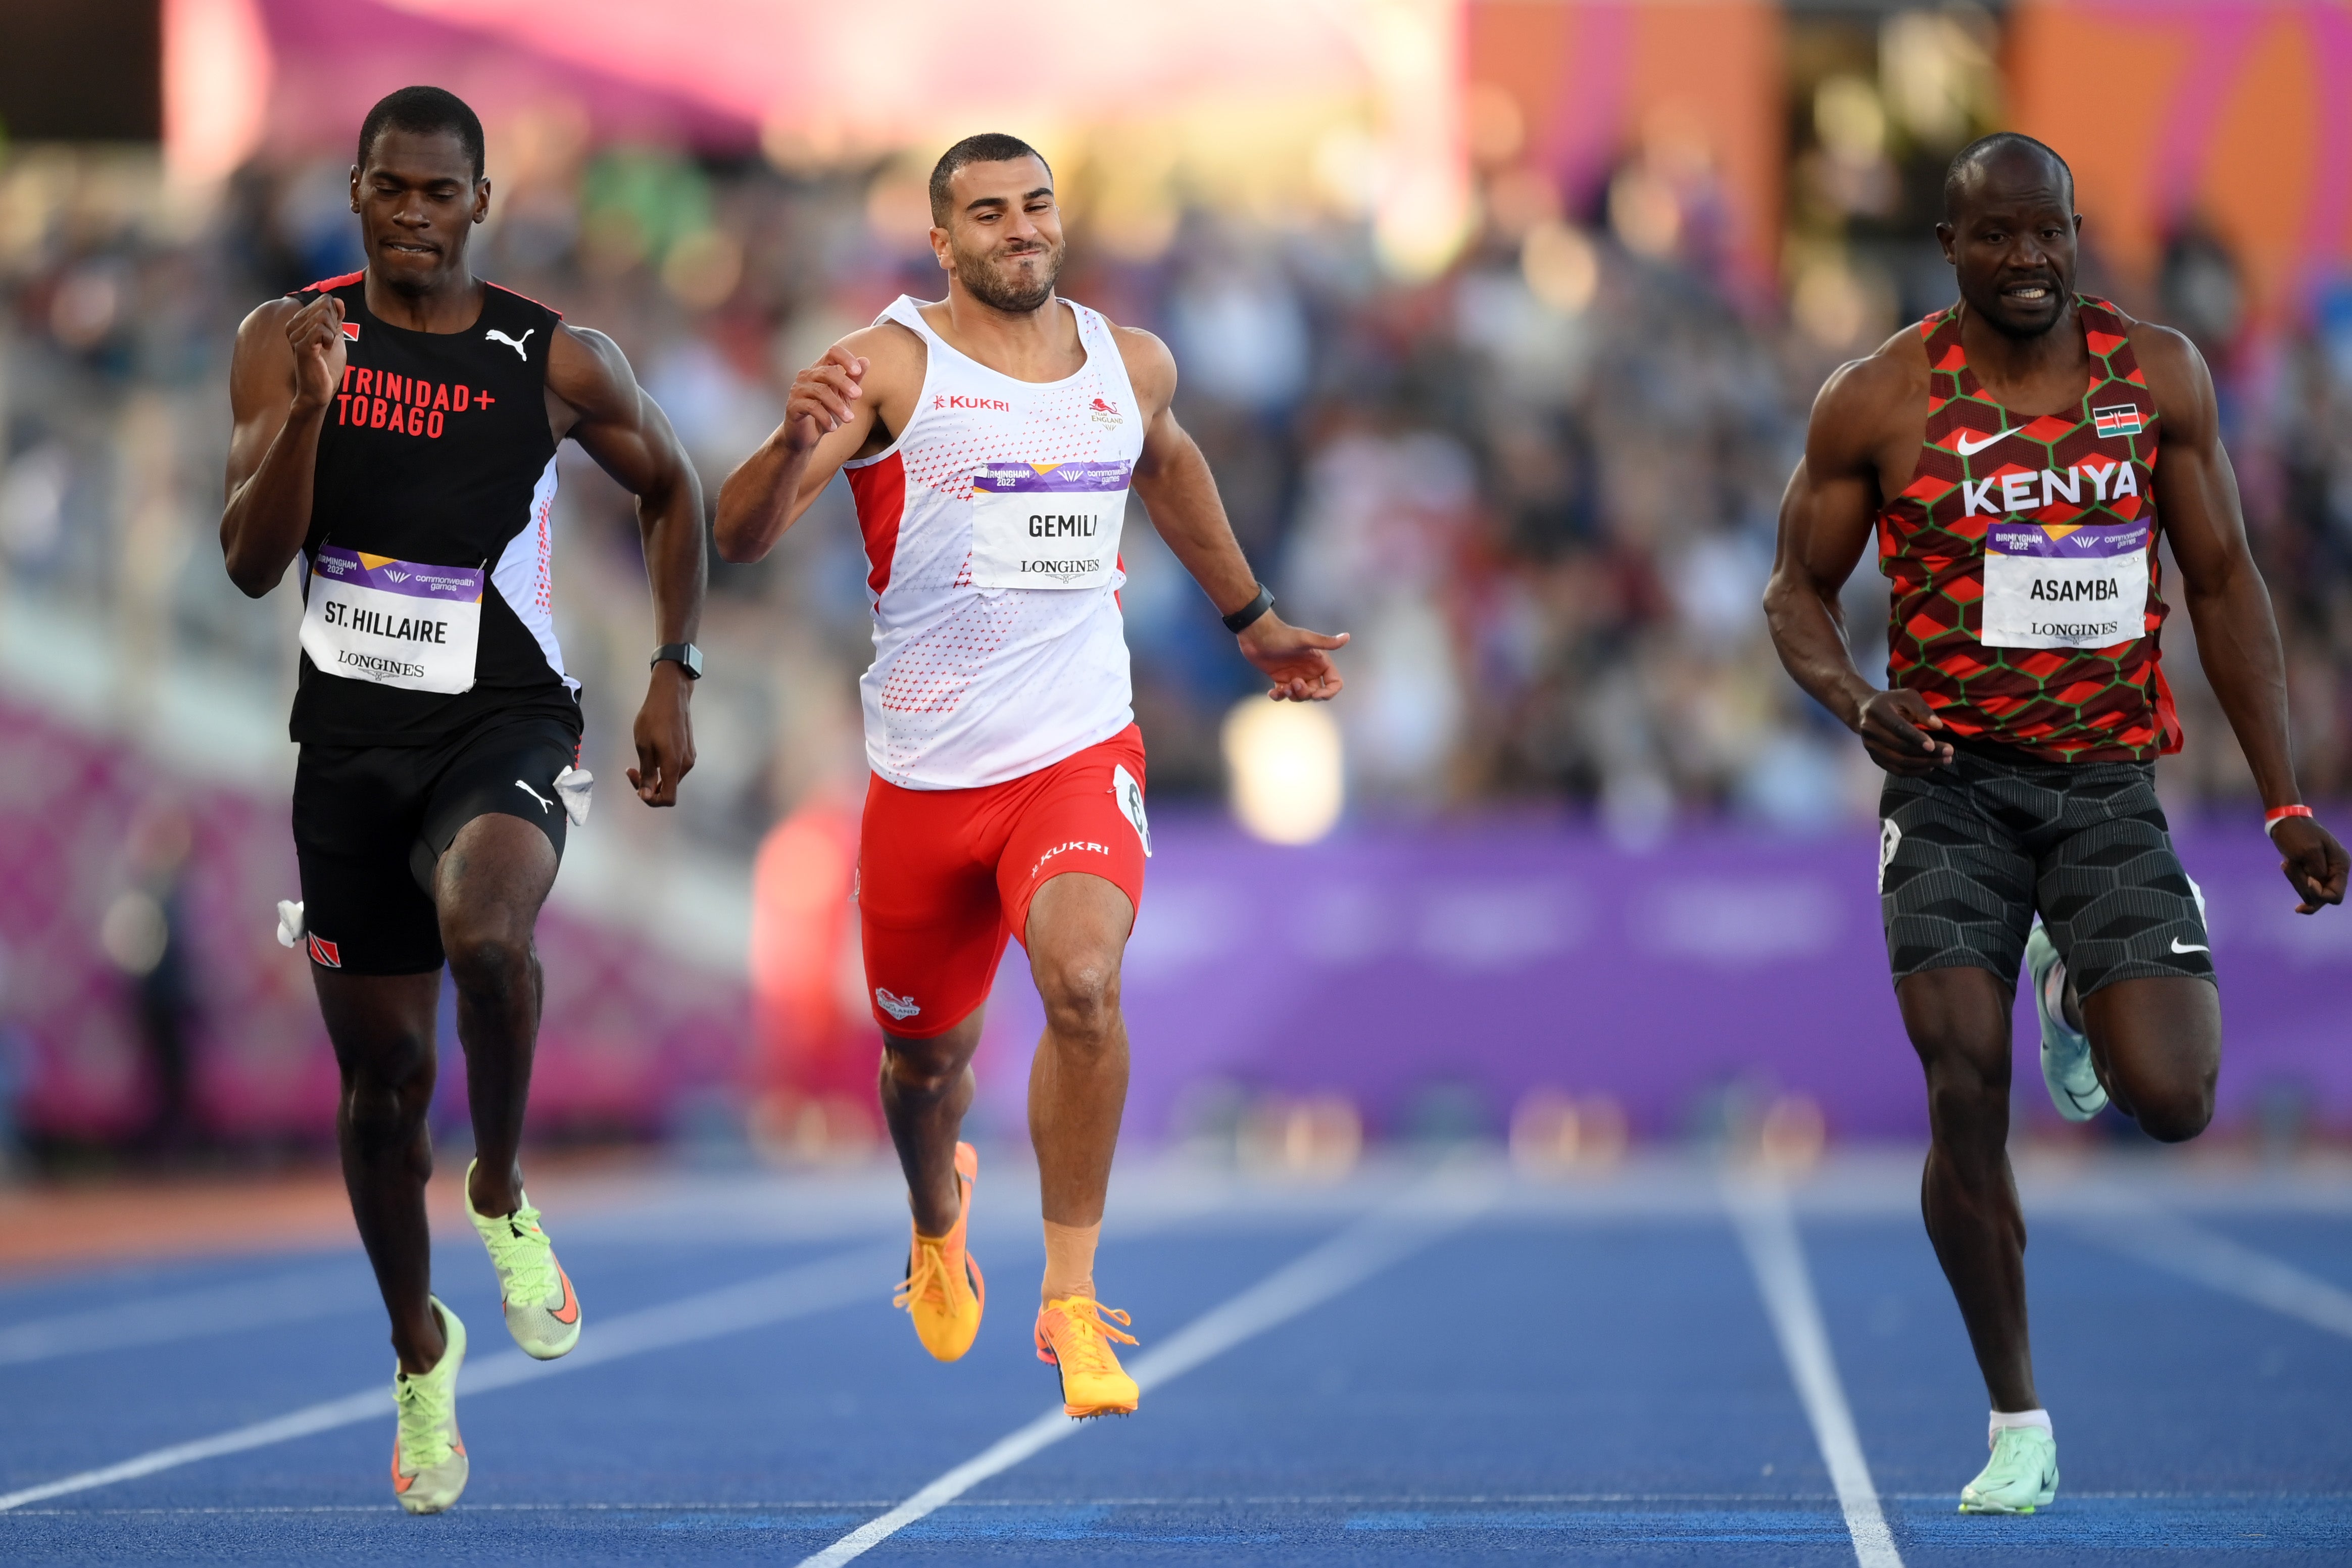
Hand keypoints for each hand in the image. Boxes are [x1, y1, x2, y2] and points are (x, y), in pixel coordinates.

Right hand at [286, 294, 346, 411]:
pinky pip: (321, 329)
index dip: (336, 316)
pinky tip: (326, 349)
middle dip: (335, 323)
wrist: (319, 391)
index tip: (331, 333)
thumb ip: (336, 318)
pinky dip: (330, 338)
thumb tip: (337, 300)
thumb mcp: (335, 338)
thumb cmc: (326, 367)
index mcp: (299, 322)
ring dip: (333, 333)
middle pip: (324, 306)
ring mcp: (295, 335)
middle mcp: (293, 326)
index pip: (324, 300)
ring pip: (323, 316)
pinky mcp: (301, 346)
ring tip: (326, 347)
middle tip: (329, 341)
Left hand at [629, 660, 696, 805]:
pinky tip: (653, 748)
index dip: (652, 799)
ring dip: (655, 774)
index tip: (637, 785)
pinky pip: (675, 766)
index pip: (668, 798)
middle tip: (631, 769)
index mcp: (673, 766)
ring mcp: (689, 757)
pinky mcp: (689, 749)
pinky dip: (662, 765)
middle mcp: (685, 765)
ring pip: (671, 776)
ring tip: (641, 755)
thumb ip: (646, 773)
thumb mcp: (643, 746)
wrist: (671, 694)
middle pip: (669, 788)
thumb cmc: (653, 718)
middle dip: (649, 785)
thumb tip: (646, 796)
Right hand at [783, 345, 866, 450]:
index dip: (846, 358)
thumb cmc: (827, 412)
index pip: (833, 352)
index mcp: (821, 369)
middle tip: (858, 395)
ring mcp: (798, 389)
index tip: (857, 371)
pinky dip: (825, 418)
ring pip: (820, 391)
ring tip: (850, 419)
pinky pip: (811, 407)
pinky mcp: (793, 405)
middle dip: (844, 383)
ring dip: (838, 406)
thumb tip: (865, 360)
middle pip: (827, 371)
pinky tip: (833, 428)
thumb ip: (854, 379)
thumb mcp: (844, 396)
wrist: (806, 435)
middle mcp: (808, 375)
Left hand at [1238, 613, 1347, 700]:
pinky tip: (1272, 692)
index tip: (1316, 695)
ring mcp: (1295, 675)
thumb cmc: (1281, 635)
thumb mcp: (1305, 639)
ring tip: (1282, 688)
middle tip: (1293, 683)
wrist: (1256, 634)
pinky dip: (1279, 696)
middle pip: (1316, 692)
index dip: (1329, 692)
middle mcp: (1310, 670)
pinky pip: (1284, 694)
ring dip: (1292, 696)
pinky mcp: (1281, 679)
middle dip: (1306, 694)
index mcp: (1319, 662)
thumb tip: (1347, 637)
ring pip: (1300, 696)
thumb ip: (1326, 642)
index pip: (1334, 682)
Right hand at [1856, 687, 1953, 773]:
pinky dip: (1913, 771)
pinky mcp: (1874, 757)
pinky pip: (1895, 770)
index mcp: (1878, 712)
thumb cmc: (1891, 702)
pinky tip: (1929, 767)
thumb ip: (1922, 709)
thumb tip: (1937, 726)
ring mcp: (1871, 747)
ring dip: (1923, 764)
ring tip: (1944, 761)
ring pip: (1899, 762)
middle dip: (1927, 753)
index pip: (1898, 728)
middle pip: (1900, 748)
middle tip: (1949, 753)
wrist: (1865, 711)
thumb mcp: (1907, 696)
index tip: (1934, 746)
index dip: (1916, 738)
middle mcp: (1871, 731)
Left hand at [2272, 815, 2348, 914]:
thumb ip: (2317, 871)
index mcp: (2340, 865)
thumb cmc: (2297, 833)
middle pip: (2320, 897)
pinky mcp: (2311, 871)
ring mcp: (2323, 872)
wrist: (2285, 821)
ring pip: (2309, 893)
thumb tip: (2317, 885)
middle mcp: (2334, 871)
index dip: (2319, 894)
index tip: (2307, 880)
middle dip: (2303, 885)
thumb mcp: (2308, 851)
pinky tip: (2285, 864)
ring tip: (2287, 862)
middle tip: (2290, 865)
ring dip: (2295, 880)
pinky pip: (2302, 885)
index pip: (2335, 896)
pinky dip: (2293, 878)